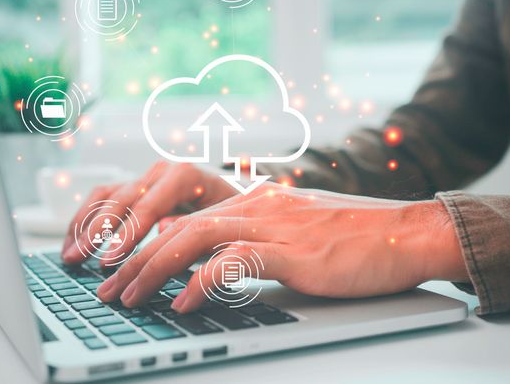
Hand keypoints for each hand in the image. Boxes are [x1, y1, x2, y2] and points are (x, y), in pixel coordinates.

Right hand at [61, 162, 237, 266]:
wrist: (239, 197)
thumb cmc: (235, 214)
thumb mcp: (227, 221)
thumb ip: (200, 227)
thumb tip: (162, 231)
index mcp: (186, 176)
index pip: (149, 205)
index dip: (127, 235)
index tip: (112, 261)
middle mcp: (162, 171)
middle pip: (122, 200)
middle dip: (99, 235)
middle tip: (82, 262)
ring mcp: (146, 177)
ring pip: (106, 196)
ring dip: (84, 227)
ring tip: (70, 257)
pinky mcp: (135, 186)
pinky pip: (102, 198)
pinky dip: (84, 219)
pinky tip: (72, 243)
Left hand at [96, 183, 467, 312]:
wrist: (405, 236)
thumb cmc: (354, 243)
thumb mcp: (294, 237)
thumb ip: (253, 242)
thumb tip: (211, 262)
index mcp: (254, 204)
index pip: (185, 216)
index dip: (145, 241)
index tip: (119, 267)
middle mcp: (256, 208)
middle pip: (177, 225)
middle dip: (133, 258)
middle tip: (105, 288)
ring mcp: (273, 227)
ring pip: (193, 237)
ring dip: (152, 269)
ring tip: (127, 298)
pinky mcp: (292, 252)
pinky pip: (233, 262)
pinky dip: (201, 282)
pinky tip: (183, 304)